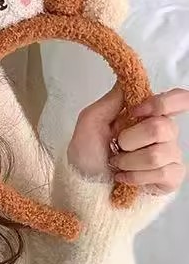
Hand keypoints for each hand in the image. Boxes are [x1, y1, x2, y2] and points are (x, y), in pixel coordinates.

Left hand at [67, 85, 186, 195]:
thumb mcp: (90, 121)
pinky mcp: (172, 177)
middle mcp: (163, 132)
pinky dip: (135, 176)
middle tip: (117, 146)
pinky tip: (124, 177)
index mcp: (145, 114)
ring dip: (129, 160)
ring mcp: (170, 155)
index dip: (162, 103)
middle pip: (163, 126)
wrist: (86, 185)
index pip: (178, 100)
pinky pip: (161, 173)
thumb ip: (111, 101)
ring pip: (158, 153)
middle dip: (130, 139)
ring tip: (117, 163)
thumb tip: (127, 79)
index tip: (137, 111)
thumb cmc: (87, 153)